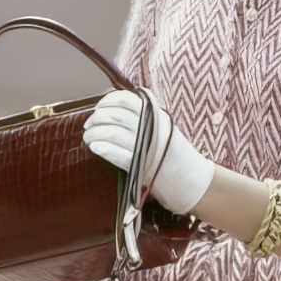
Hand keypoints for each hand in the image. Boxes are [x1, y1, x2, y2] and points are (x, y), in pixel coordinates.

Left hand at [83, 91, 215, 214]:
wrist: (192, 181)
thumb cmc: (173, 156)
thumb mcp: (162, 129)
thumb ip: (143, 117)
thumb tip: (111, 109)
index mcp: (157, 115)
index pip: (126, 99)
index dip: (107, 101)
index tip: (97, 109)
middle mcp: (153, 128)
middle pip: (116, 115)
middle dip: (97, 118)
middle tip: (88, 125)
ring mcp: (148, 148)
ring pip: (113, 133)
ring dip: (95, 134)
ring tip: (88, 137)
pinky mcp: (143, 167)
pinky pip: (118, 154)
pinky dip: (104, 149)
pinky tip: (95, 147)